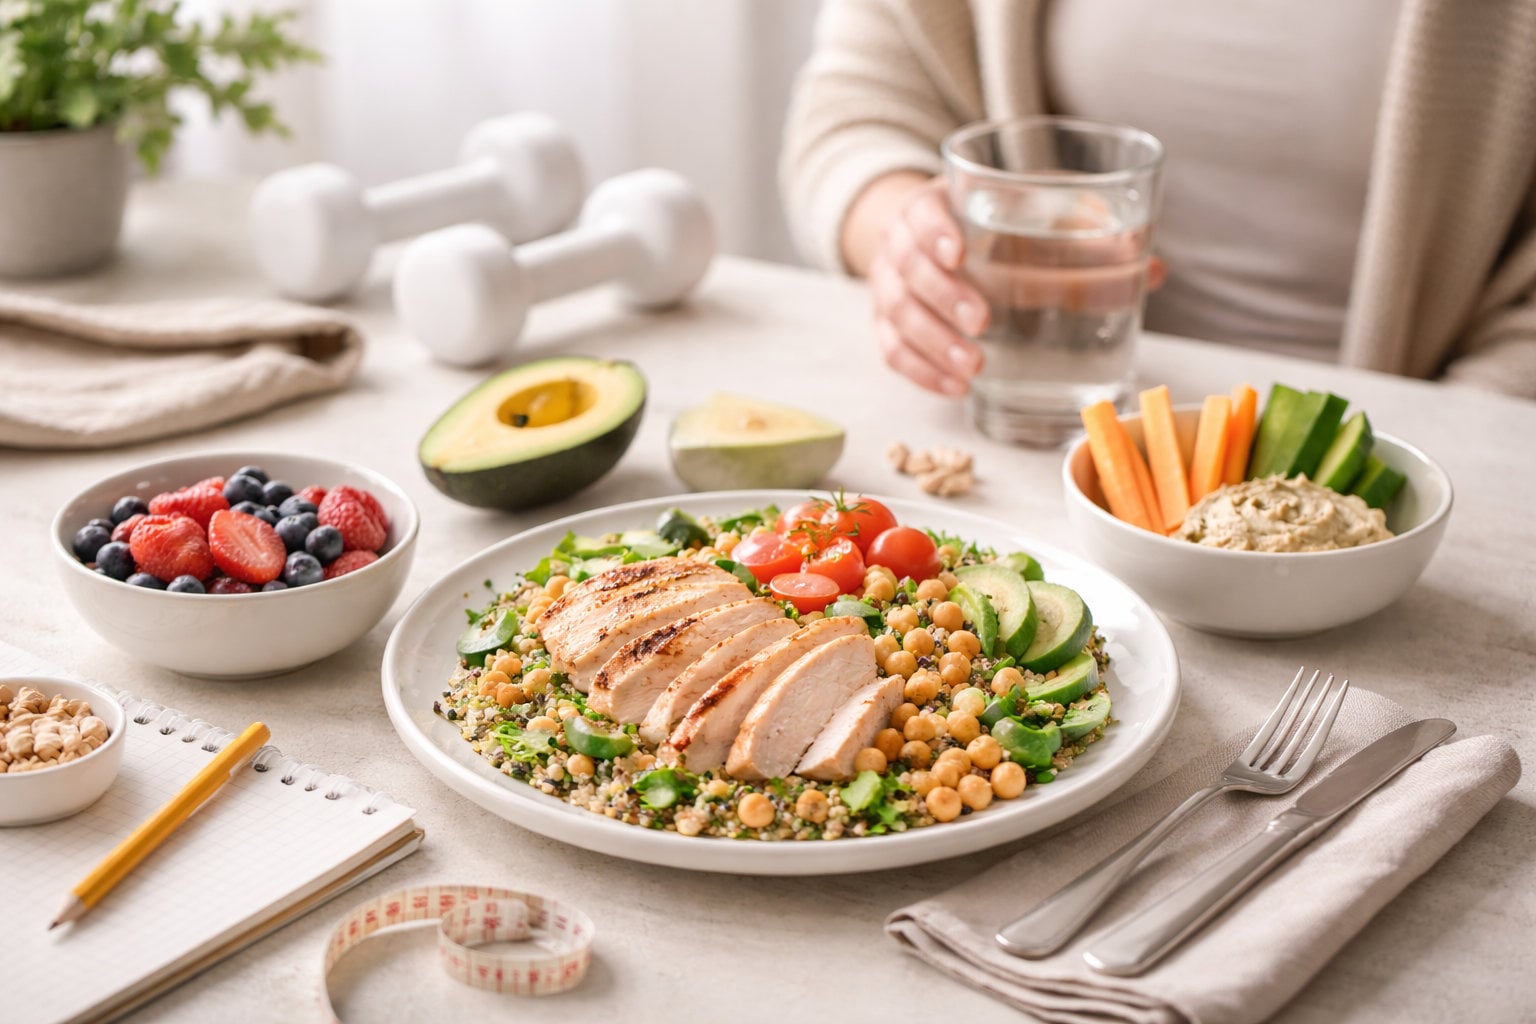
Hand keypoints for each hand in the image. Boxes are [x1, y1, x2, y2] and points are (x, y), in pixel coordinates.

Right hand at [846, 173, 1166, 396]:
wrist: (939, 239)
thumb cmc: (1000, 224)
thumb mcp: (1038, 214)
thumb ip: (1090, 234)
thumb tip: (1154, 270)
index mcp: (937, 206)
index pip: (922, 213)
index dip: (935, 232)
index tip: (961, 252)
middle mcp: (903, 246)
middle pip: (908, 270)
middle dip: (944, 297)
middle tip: (983, 321)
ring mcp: (890, 288)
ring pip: (898, 316)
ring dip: (935, 344)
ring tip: (974, 368)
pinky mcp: (890, 326)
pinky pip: (893, 351)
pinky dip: (922, 372)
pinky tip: (955, 387)